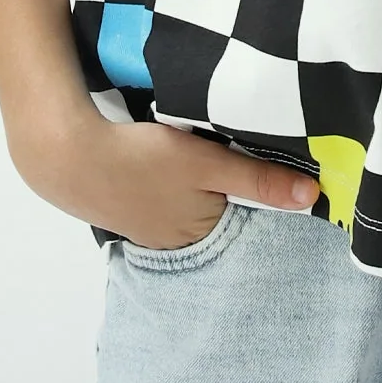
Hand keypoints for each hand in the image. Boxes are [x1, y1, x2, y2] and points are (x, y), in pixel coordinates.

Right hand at [7, 106, 318, 248]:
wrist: (67, 154)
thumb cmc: (141, 161)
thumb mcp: (207, 165)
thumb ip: (258, 179)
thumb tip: (314, 197)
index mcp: (199, 234)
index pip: (243, 210)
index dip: (257, 184)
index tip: (271, 155)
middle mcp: (174, 239)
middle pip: (216, 205)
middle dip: (226, 181)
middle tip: (228, 144)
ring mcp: (146, 223)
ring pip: (188, 196)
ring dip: (195, 176)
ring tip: (198, 145)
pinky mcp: (126, 201)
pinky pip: (161, 190)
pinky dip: (168, 173)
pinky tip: (164, 152)